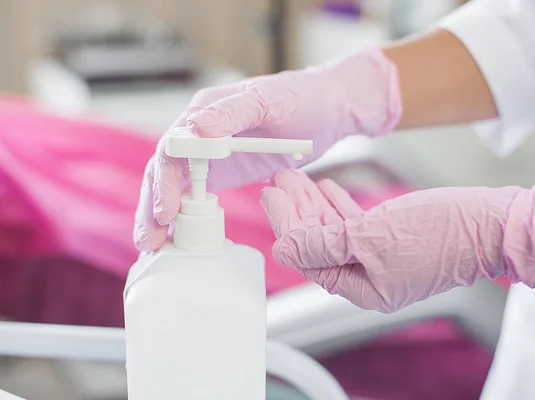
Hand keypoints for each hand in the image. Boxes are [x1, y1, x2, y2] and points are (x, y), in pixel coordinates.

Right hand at [134, 47, 400, 250]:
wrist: (327, 110)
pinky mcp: (222, 172)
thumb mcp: (269, 101)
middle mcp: (200, 133)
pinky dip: (184, 217)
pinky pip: (195, 195)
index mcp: (205, 111)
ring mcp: (210, 155)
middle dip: (153, 205)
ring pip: (174, 186)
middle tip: (151, 239)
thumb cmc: (301, 98)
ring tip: (153, 246)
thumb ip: (233, 113)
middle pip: (164, 170)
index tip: (168, 209)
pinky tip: (176, 238)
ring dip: (161, 216)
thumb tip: (196, 129)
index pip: (172, 147)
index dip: (165, 180)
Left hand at [260, 170, 534, 312]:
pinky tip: (324, 187)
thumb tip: (285, 249)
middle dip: (297, 212)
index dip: (287, 227)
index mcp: (363, 289)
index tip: (272, 198)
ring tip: (294, 178)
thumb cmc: (439, 233)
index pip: (311, 259)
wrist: (491, 223)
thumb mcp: (372, 237)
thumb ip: (324, 244)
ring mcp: (380, 258)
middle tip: (278, 182)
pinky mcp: (391, 238)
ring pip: (335, 231)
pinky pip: (355, 224)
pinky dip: (338, 206)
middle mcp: (369, 278)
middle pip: (319, 244)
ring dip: (314, 204)